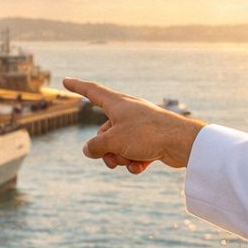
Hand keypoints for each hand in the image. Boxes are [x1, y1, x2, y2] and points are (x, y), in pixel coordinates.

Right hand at [63, 77, 205, 172]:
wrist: (181, 143)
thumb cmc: (146, 135)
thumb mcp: (113, 141)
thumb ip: (95, 146)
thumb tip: (88, 150)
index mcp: (117, 103)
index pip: (92, 91)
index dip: (77, 87)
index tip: (65, 81)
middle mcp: (127, 112)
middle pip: (103, 132)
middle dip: (104, 150)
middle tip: (112, 159)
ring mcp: (139, 126)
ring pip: (118, 146)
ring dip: (119, 158)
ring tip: (129, 161)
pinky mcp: (150, 141)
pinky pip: (133, 154)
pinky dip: (134, 162)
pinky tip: (141, 166)